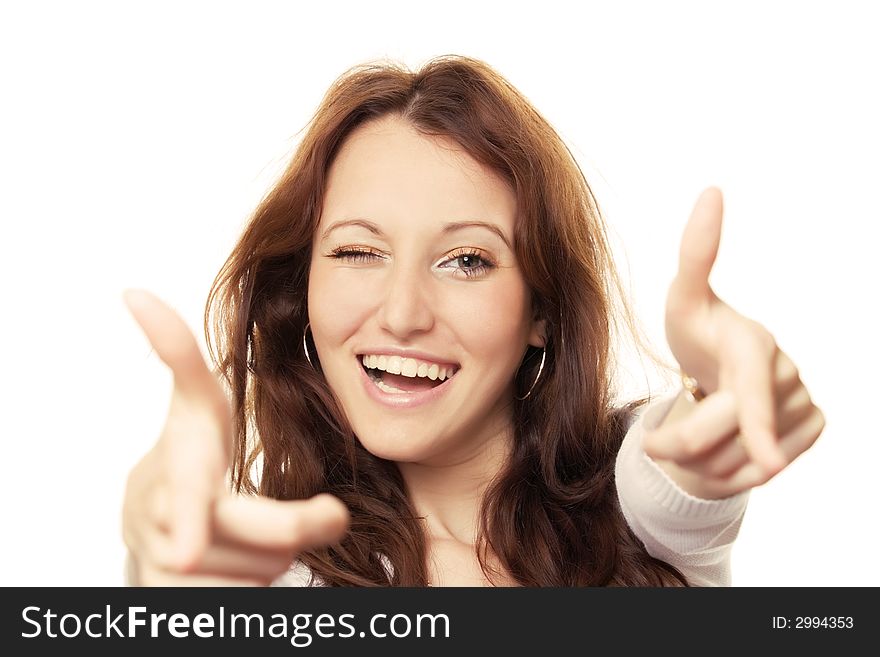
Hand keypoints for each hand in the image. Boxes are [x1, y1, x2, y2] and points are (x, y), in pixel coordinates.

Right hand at [122, 290, 348, 584]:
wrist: (159, 530)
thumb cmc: (192, 460)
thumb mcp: (197, 406)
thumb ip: (179, 356)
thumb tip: (133, 293)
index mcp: (171, 459)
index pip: (180, 481)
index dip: (185, 515)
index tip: (185, 549)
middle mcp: (150, 515)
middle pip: (236, 534)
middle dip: (288, 527)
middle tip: (331, 516)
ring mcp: (152, 562)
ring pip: (246, 577)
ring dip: (271, 559)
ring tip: (261, 539)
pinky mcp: (164, 597)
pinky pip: (232, 604)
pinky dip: (253, 589)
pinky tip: (245, 569)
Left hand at [643, 188, 825, 498]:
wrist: (721, 364)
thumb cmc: (697, 328)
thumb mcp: (684, 297)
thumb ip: (696, 252)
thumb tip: (712, 189)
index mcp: (754, 343)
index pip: (752, 391)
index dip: (756, 426)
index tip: (768, 463)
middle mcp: (787, 374)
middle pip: (724, 438)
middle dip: (679, 446)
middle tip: (652, 442)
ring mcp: (804, 404)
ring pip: (741, 465)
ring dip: (701, 462)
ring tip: (696, 428)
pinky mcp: (813, 429)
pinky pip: (761, 477)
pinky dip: (730, 472)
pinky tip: (725, 443)